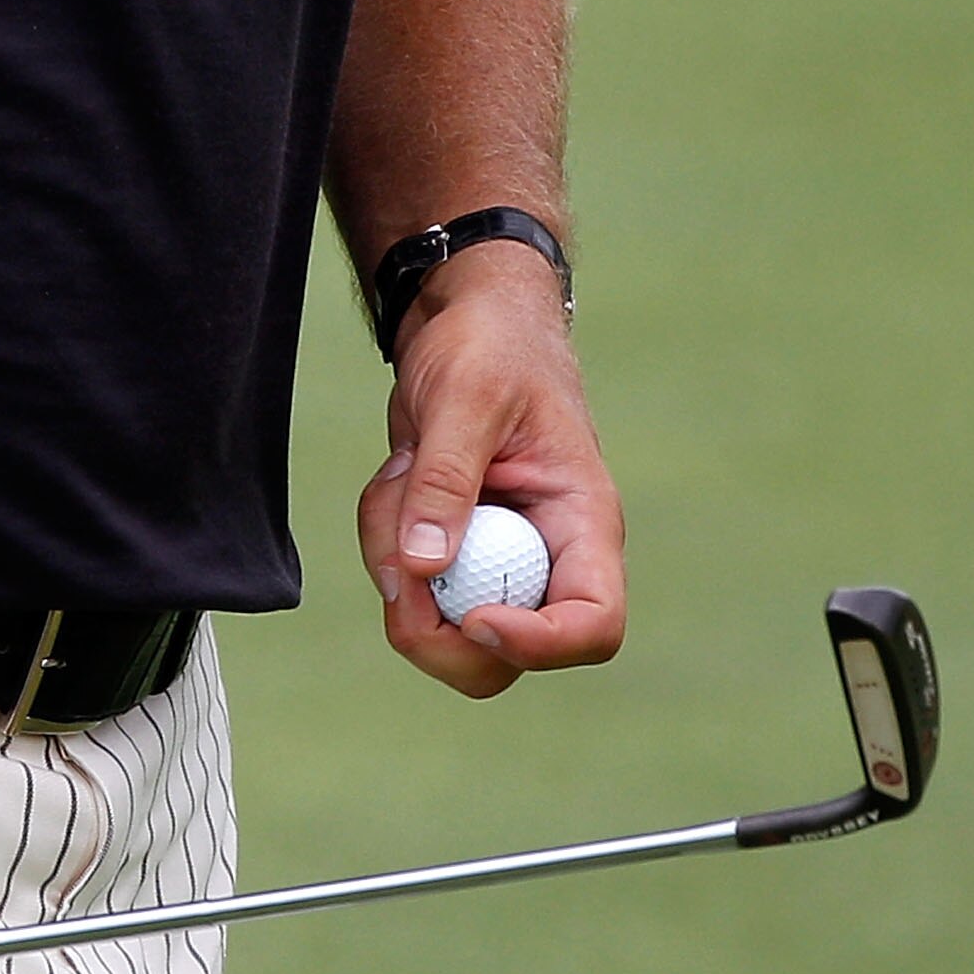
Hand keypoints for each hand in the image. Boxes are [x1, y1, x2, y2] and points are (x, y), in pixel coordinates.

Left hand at [360, 246, 625, 695]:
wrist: (465, 317)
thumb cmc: (490, 342)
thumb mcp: (467, 395)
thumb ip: (445, 480)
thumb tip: (421, 569)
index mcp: (581, 522)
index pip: (592, 624)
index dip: (538, 645)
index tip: (474, 618)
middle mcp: (546, 555)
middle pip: (504, 657)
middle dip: (437, 634)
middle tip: (396, 579)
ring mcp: (496, 559)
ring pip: (440, 624)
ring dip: (395, 565)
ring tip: (400, 474)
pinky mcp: (450, 551)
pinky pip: (405, 584)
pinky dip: (381, 538)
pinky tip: (398, 472)